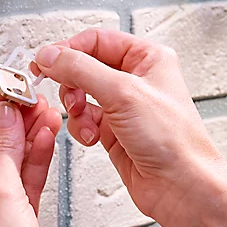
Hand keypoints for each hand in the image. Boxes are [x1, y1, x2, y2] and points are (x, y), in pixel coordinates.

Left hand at [0, 93, 65, 226]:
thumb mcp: (0, 194)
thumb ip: (4, 149)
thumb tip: (3, 114)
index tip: (7, 93)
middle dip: (12, 126)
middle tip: (31, 101)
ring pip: (9, 167)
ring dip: (27, 141)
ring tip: (46, 114)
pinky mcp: (15, 225)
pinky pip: (23, 184)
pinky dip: (35, 162)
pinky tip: (47, 140)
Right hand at [31, 28, 224, 226]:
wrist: (181, 186)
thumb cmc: (173, 140)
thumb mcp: (122, 93)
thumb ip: (80, 69)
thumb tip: (51, 54)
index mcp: (147, 58)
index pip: (96, 40)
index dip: (68, 50)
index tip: (45, 62)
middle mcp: (136, 79)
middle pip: (85, 67)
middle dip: (71, 83)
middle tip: (67, 94)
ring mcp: (124, 106)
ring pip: (81, 94)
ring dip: (75, 108)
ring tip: (84, 119)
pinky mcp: (114, 131)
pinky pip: (84, 119)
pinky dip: (81, 127)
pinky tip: (91, 138)